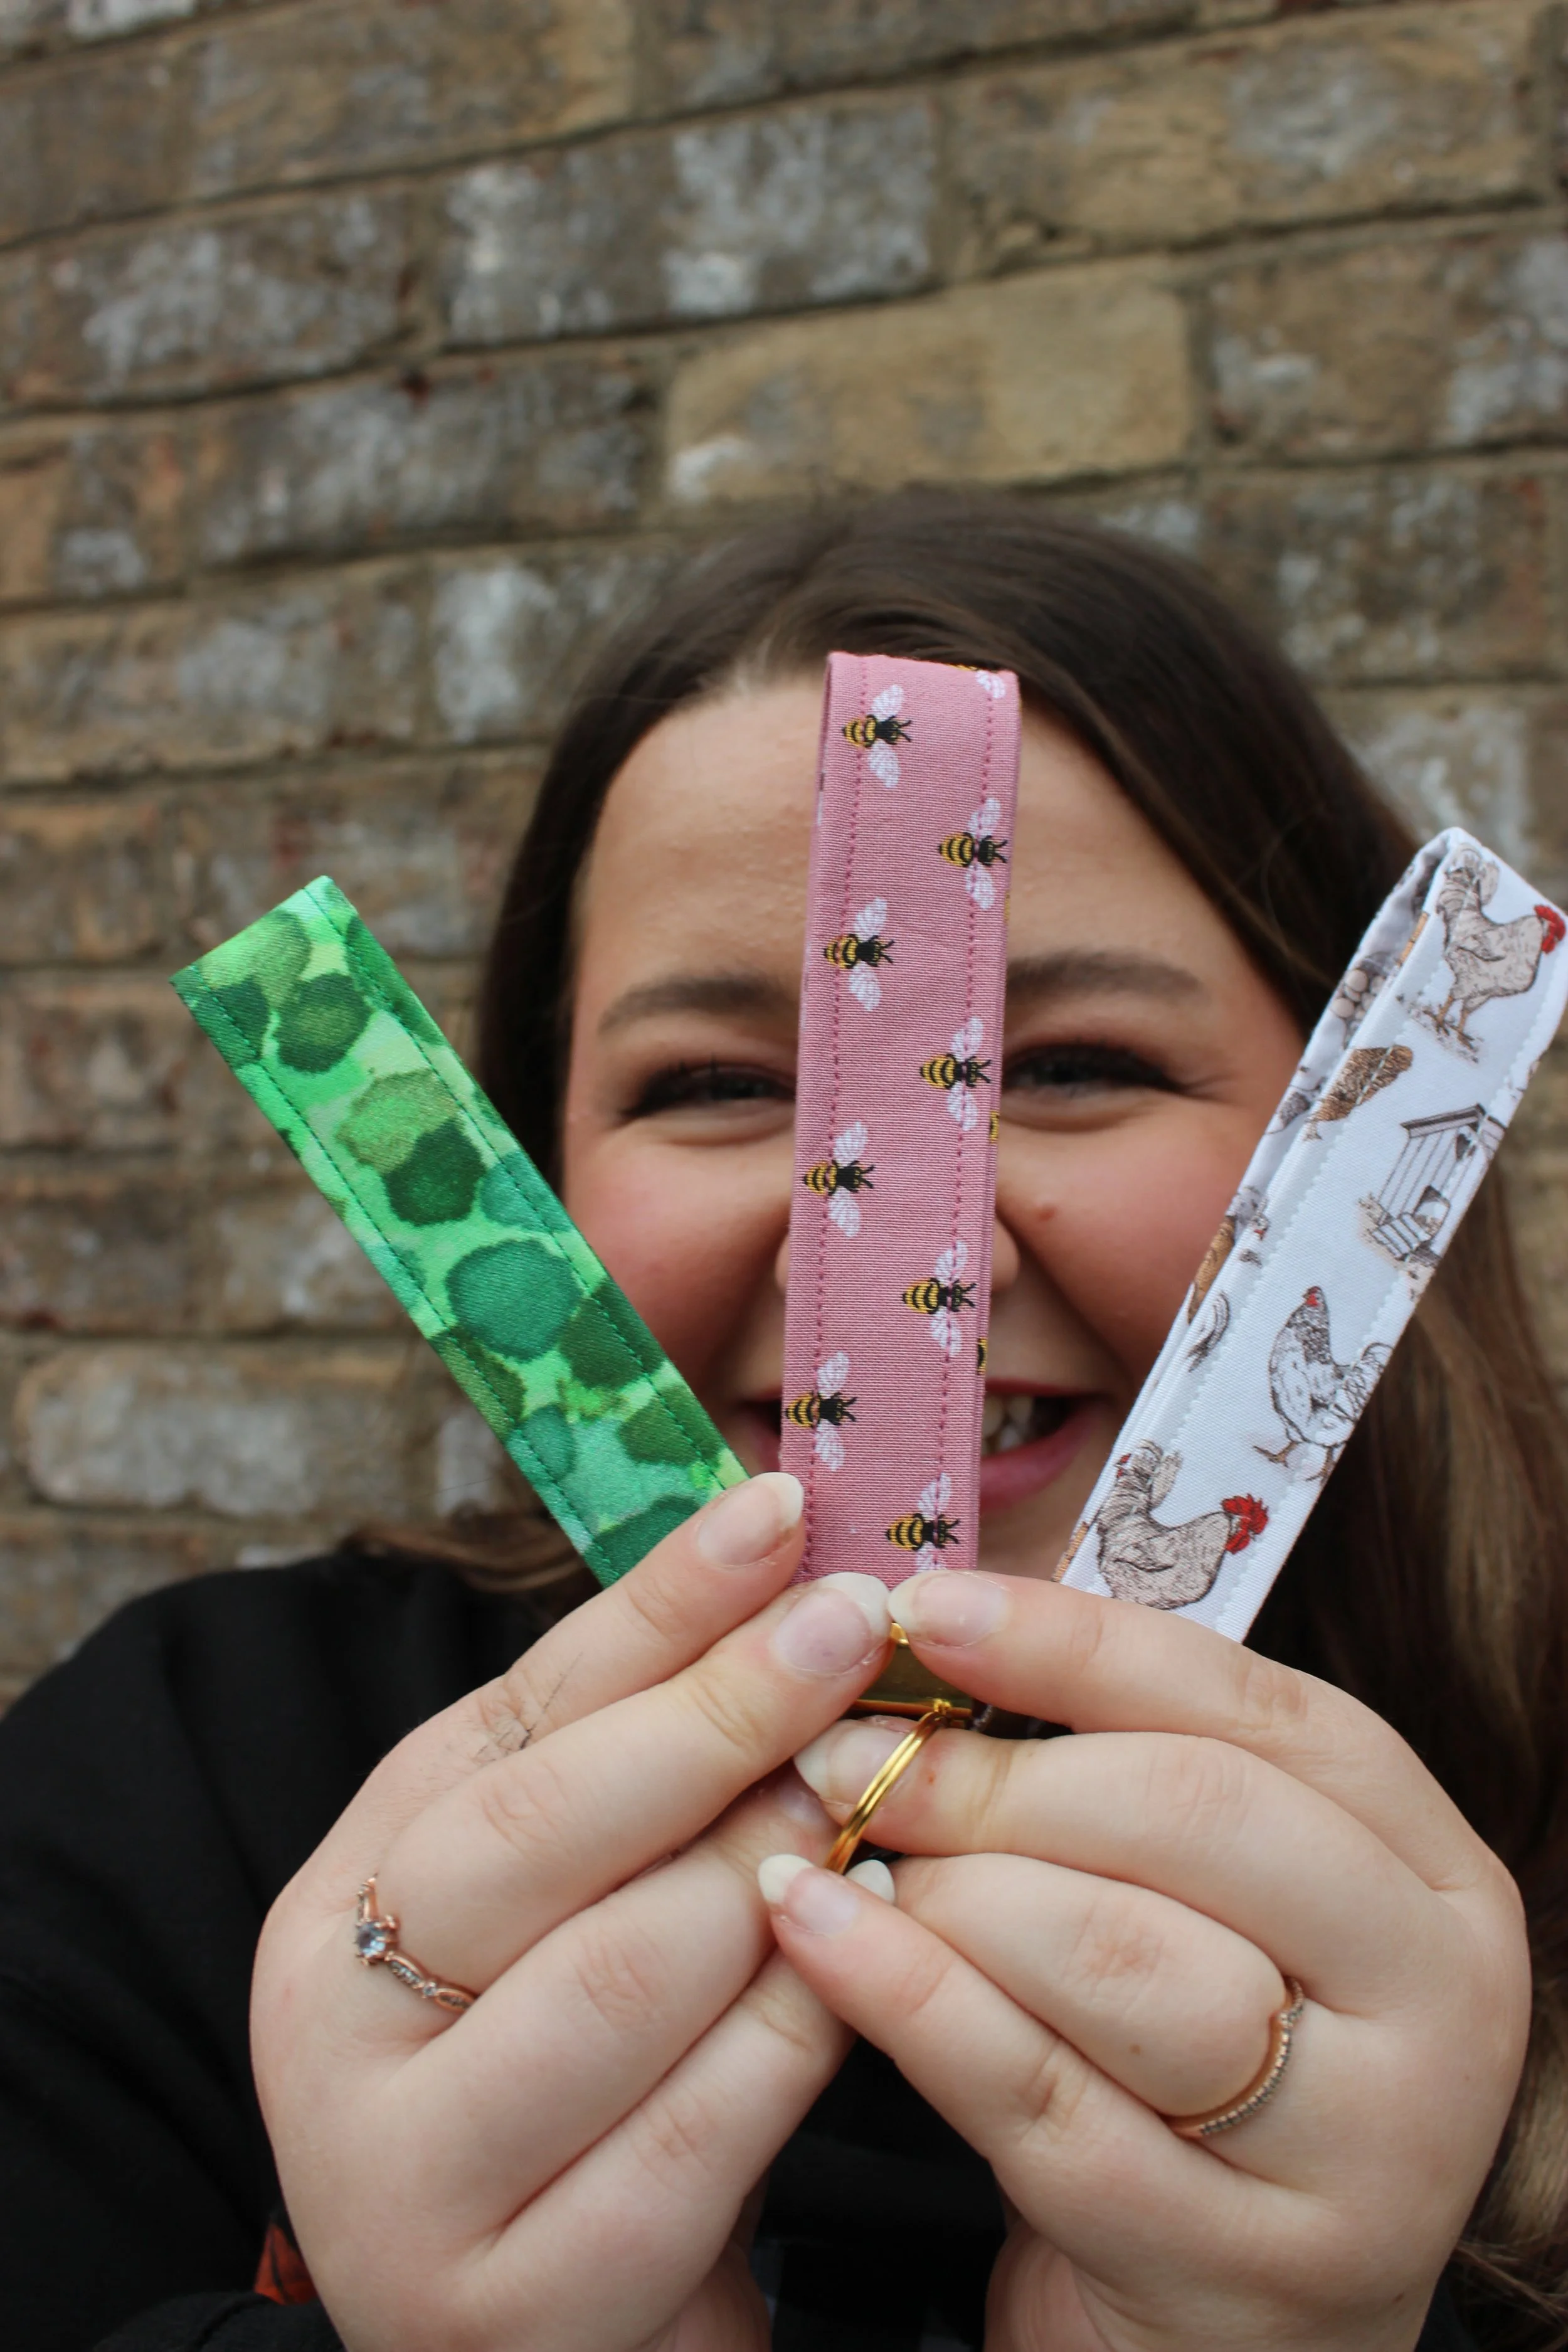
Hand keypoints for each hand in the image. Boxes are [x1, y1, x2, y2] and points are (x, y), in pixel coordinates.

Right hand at [252, 1475, 895, 2351]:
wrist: (560, 2330)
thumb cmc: (586, 2073)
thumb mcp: (569, 1899)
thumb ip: (640, 1757)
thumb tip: (781, 1564)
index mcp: (345, 1887)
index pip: (511, 1713)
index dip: (655, 1605)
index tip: (780, 1510)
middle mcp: (334, 2020)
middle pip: (543, 1828)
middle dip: (720, 1715)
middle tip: (856, 1632)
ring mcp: (404, 2176)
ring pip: (620, 1976)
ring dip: (770, 1875)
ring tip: (868, 1805)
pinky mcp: (507, 2304)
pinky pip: (691, 2138)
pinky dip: (798, 2032)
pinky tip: (864, 1966)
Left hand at [762, 1571, 1530, 2351]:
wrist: (1229, 2329)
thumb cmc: (1195, 2059)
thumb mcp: (1208, 1904)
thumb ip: (1121, 1768)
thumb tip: (936, 1618)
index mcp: (1430, 1869)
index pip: (1250, 1706)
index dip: (1072, 1643)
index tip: (921, 1604)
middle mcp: (1434, 1999)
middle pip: (1194, 1818)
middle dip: (994, 1770)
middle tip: (850, 1748)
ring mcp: (1358, 2152)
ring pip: (1123, 1958)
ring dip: (950, 1885)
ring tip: (837, 1842)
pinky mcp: (1237, 2271)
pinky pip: (1043, 2101)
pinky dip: (908, 1998)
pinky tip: (814, 1931)